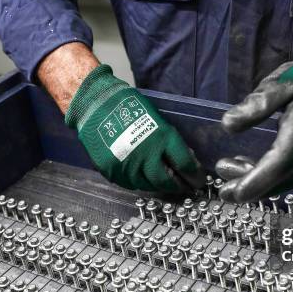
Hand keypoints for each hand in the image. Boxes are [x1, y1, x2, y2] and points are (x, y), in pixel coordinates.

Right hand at [65, 64, 204, 191]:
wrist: (94, 104)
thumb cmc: (128, 106)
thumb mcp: (156, 119)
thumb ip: (169, 140)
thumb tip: (185, 158)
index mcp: (162, 137)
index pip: (185, 164)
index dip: (194, 175)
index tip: (198, 180)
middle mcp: (146, 154)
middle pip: (166, 181)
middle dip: (178, 186)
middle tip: (183, 187)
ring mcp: (127, 165)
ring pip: (148, 185)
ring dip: (157, 185)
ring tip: (162, 182)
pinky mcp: (112, 171)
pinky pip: (129, 184)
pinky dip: (139, 182)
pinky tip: (142, 177)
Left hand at [216, 46, 292, 202]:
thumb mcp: (283, 82)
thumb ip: (258, 103)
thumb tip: (227, 125)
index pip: (279, 162)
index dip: (256, 180)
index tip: (233, 192)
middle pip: (280, 179)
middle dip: (250, 188)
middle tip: (223, 190)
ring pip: (285, 180)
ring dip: (256, 182)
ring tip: (227, 169)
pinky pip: (289, 174)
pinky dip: (267, 176)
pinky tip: (248, 165)